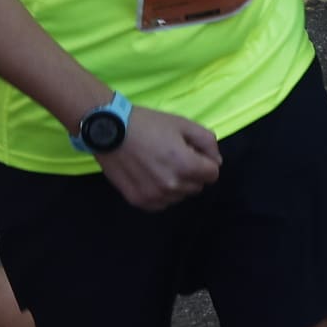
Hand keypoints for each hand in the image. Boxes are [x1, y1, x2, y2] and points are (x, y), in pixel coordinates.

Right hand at [95, 107, 221, 211]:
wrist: (110, 130)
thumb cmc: (147, 124)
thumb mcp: (182, 123)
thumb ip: (207, 141)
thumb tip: (216, 162)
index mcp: (186, 165)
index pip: (213, 174)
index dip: (205, 161)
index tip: (191, 151)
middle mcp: (172, 186)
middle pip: (197, 186)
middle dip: (192, 172)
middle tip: (173, 155)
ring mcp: (155, 196)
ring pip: (179, 196)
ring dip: (176, 183)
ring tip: (159, 164)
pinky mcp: (140, 201)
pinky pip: (161, 203)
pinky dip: (160, 192)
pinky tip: (149, 175)